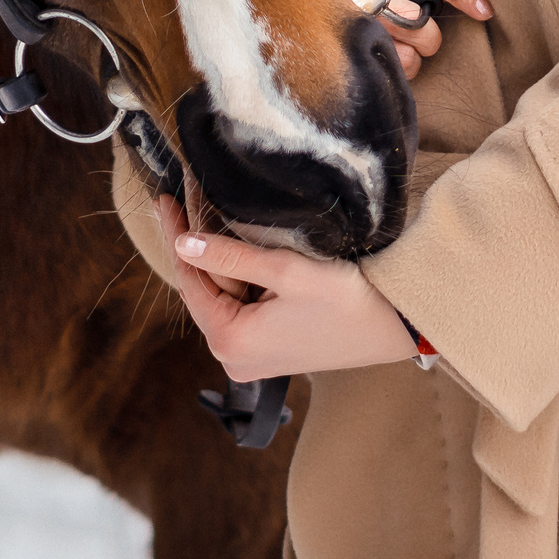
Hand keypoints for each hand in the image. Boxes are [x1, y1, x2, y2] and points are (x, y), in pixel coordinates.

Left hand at [155, 196, 416, 380]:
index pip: (189, 279)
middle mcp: (233, 360)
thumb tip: (182, 242)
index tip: (165, 199)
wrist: (394, 326)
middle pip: (202, 291)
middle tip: (183, 198)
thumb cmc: (347, 300)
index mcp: (231, 343)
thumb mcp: (285, 270)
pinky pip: (238, 309)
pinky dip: (237, 280)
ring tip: (206, 215)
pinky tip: (236, 250)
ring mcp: (250, 360)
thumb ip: (229, 257)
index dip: (175, 235)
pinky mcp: (267, 352)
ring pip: (221, 298)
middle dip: (195, 246)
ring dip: (218, 262)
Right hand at [334, 0, 488, 79]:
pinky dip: (400, 71)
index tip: (484, 7)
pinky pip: (398, 69)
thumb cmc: (349, 2)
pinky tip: (381, 63)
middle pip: (416, 16)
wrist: (295, 25)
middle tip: (419, 38)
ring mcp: (347, 28)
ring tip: (391, 49)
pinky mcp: (349, 59)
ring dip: (413, 55)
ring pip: (411, 46)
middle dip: (429, 35)